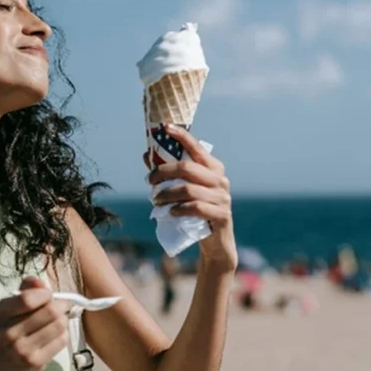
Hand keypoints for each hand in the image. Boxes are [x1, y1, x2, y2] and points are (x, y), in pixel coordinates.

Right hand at [0, 276, 71, 370]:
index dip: (45, 294)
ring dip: (64, 319)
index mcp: (2, 312)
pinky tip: (55, 335)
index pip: (27, 299)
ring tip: (57, 321)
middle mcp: (9, 332)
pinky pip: (61, 341)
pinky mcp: (35, 363)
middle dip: (61, 305)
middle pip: (50, 311)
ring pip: (59, 325)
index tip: (48, 294)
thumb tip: (40, 282)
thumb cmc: (6, 330)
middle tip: (61, 306)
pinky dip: (63, 334)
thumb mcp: (9, 308)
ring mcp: (22, 350)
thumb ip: (26, 290)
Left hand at [145, 124, 237, 269]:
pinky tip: (170, 212)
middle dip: (163, 172)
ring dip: (166, 194)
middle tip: (149, 180)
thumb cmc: (197, 212)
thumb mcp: (183, 190)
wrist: (215, 242)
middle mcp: (220, 179)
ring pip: (188, 189)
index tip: (164, 127)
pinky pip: (196, 208)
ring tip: (155, 200)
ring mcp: (223, 197)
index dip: (181, 136)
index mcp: (213, 168)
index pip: (196, 147)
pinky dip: (178, 209)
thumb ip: (169, 173)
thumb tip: (147, 154)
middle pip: (187, 168)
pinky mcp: (222, 215)